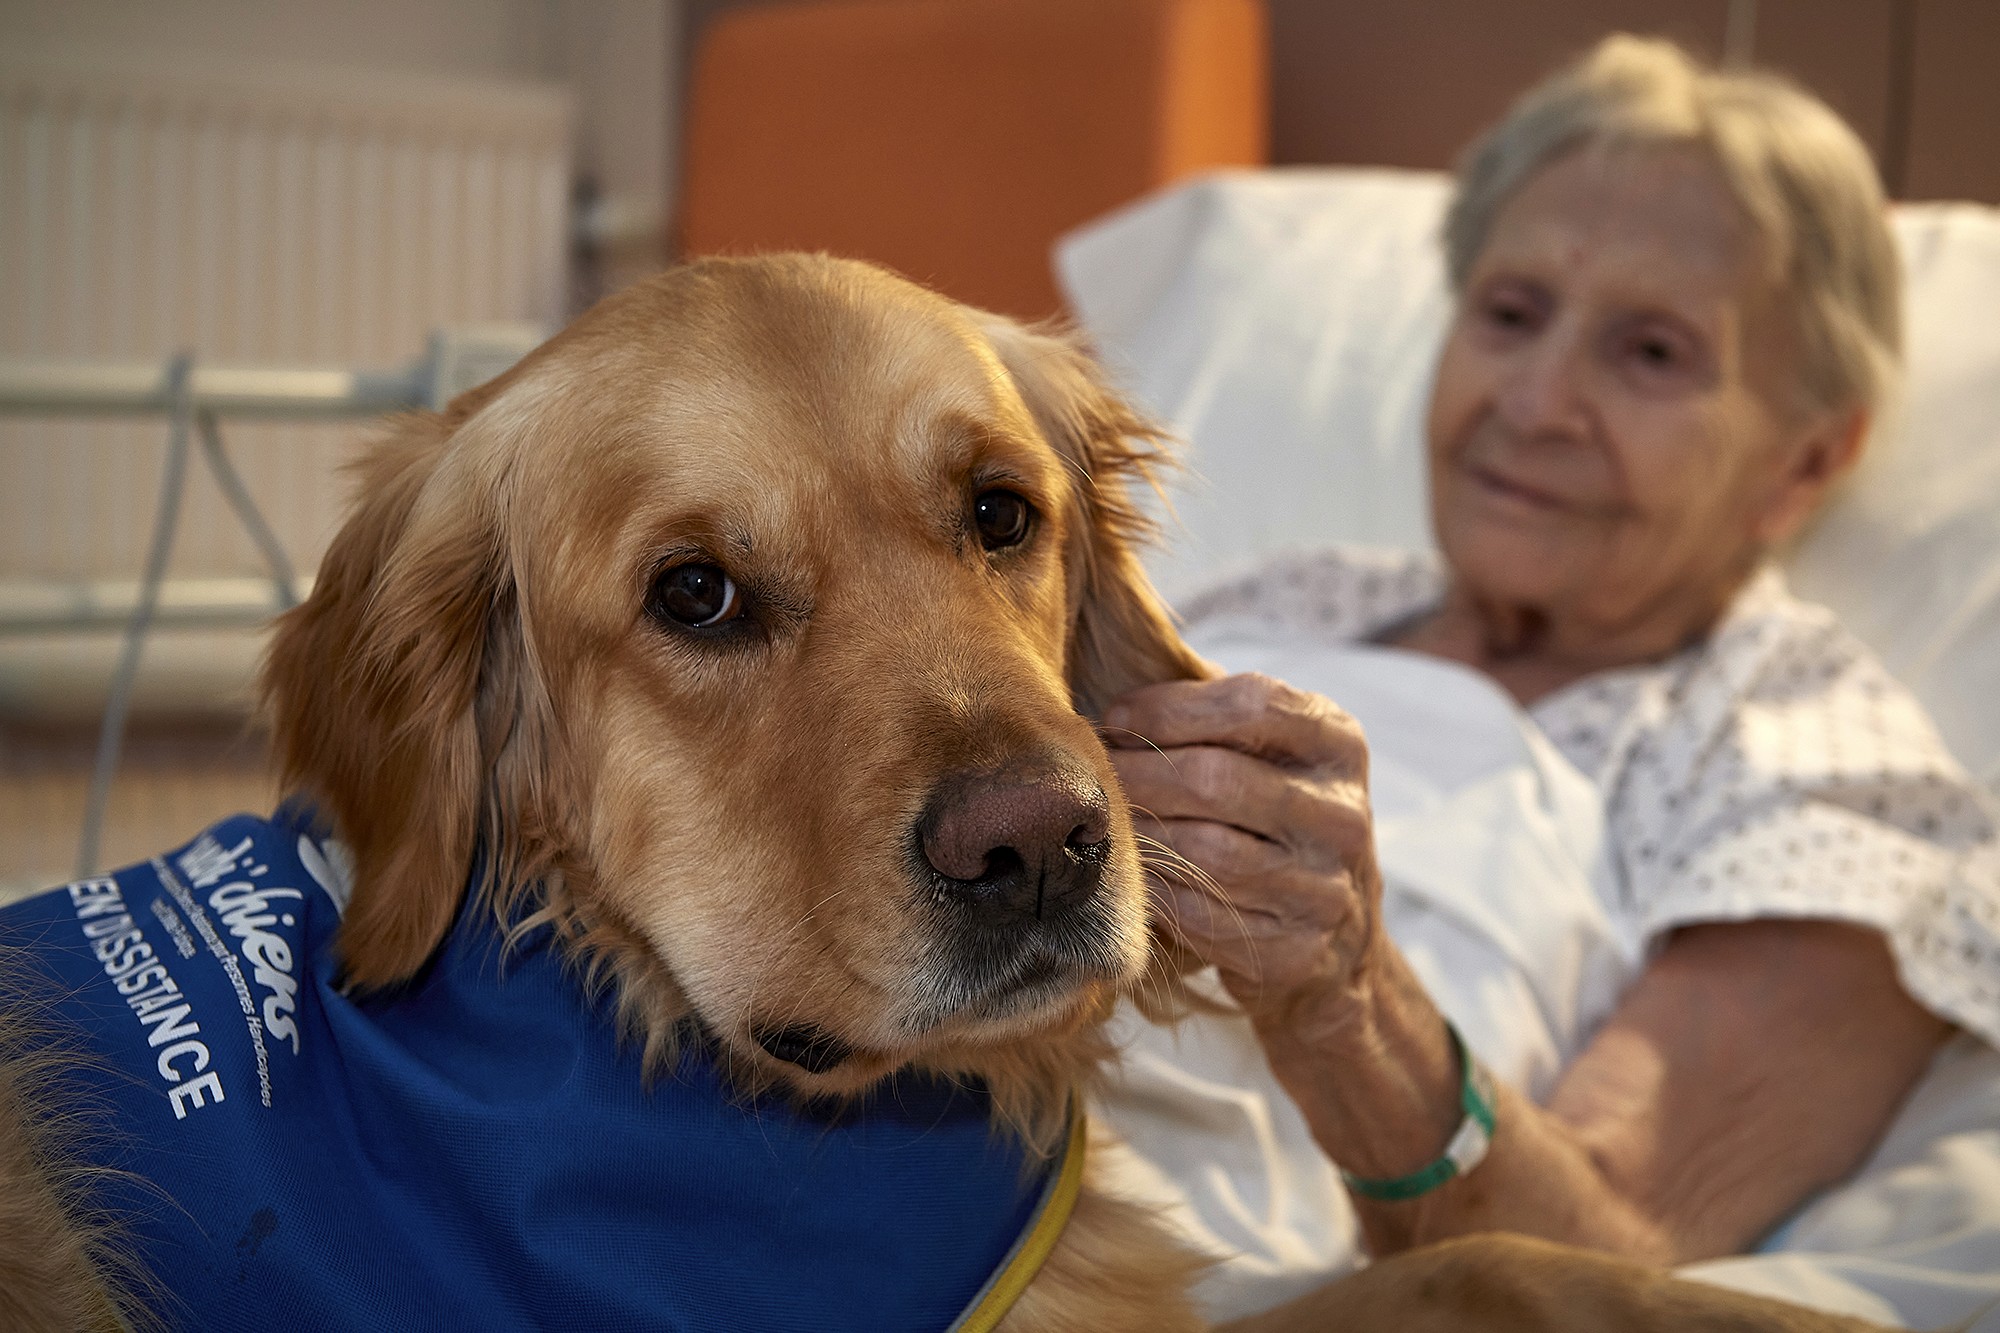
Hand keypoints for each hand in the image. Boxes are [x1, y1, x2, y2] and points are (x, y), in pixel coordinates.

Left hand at [1102, 672, 1384, 1030]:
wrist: (1338, 938)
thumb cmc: (1274, 818)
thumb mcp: (1271, 753)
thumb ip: (1212, 716)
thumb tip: (1118, 690)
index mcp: (1339, 745)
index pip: (1252, 705)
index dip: (1170, 708)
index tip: (1119, 717)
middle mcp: (1342, 815)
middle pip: (1216, 779)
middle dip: (1139, 773)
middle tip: (1097, 774)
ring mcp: (1325, 889)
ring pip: (1204, 852)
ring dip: (1141, 835)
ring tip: (1107, 824)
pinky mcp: (1296, 951)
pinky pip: (1200, 916)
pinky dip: (1155, 893)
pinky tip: (1133, 876)